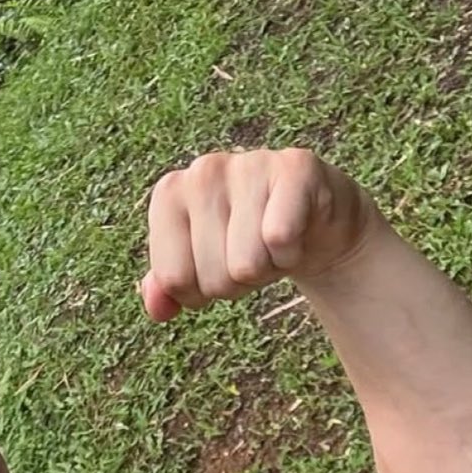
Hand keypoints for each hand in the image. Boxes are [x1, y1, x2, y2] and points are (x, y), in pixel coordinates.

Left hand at [139, 146, 372, 321]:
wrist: (315, 220)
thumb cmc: (248, 242)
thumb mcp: (201, 266)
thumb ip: (170, 287)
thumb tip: (157, 309)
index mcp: (169, 195)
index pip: (174, 280)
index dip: (201, 292)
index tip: (218, 265)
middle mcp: (202, 171)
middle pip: (214, 278)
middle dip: (238, 282)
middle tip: (254, 252)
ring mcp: (247, 163)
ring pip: (246, 265)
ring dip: (269, 269)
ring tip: (275, 243)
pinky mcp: (294, 166)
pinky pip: (279, 238)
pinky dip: (292, 253)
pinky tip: (298, 233)